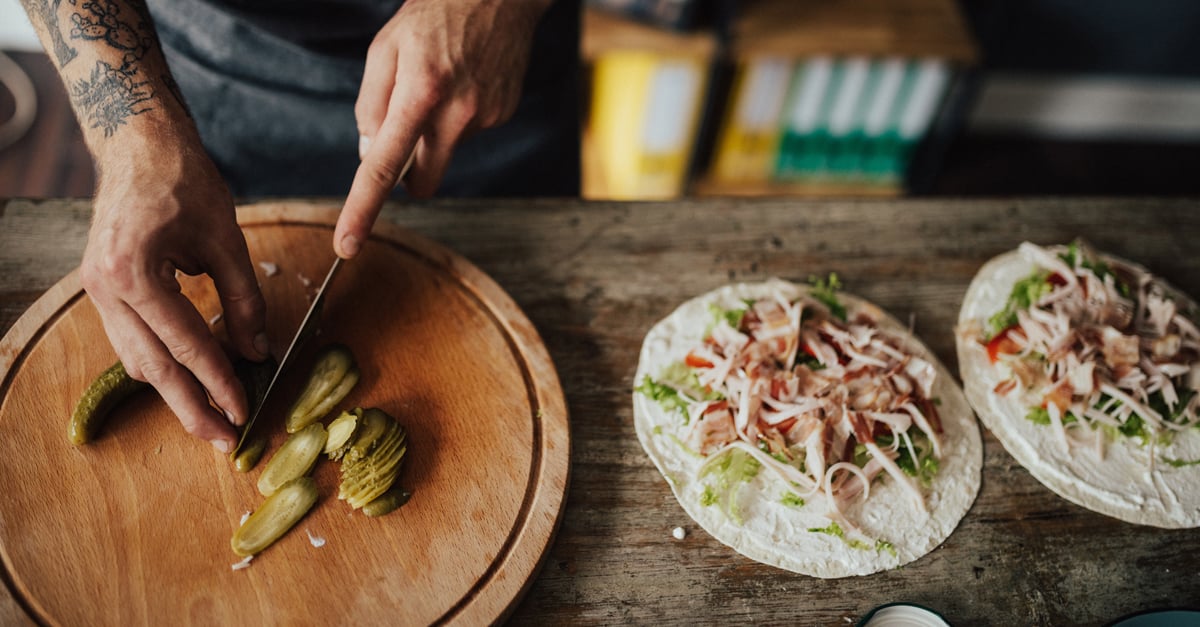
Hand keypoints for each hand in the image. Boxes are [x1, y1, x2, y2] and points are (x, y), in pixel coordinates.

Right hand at [79, 136, 267, 451]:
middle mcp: (105, 289)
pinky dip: (161, 362)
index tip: (243, 412)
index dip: (217, 382)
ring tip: (211, 418)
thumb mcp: (226, 239)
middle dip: (191, 407)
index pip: (184, 344)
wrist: (137, 144)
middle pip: (152, 367)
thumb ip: (244, 299)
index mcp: (133, 273)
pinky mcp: (103, 290)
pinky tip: (190, 379)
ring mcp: (97, 291)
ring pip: (137, 359)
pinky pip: (132, 340)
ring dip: (174, 391)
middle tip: (225, 441)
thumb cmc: (182, 180)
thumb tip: (259, 350)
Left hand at [334, 0, 550, 258]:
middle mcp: (458, 113)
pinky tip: (466, 79)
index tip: (347, 245)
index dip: (363, 210)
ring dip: (437, 130)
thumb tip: (371, 154)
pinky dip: (460, 114)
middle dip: (410, 172)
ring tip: (443, 80)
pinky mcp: (504, 114)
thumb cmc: (433, 15)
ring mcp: (486, 116)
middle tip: (406, 131)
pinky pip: (469, 132)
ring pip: (446, 150)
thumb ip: (371, 104)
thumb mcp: (385, 49)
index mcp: (420, 94)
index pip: (385, 167)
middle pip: (423, 180)